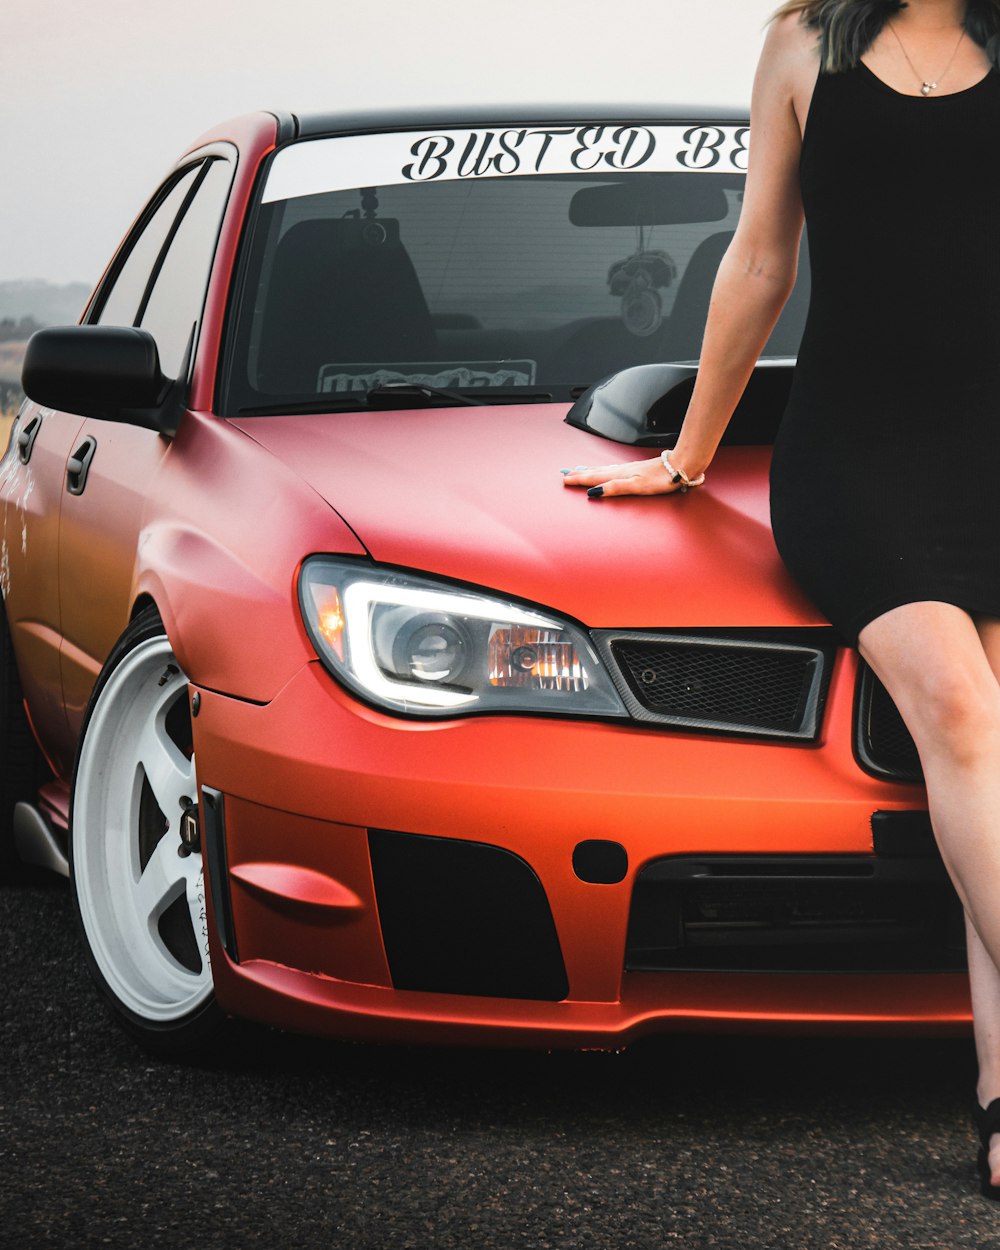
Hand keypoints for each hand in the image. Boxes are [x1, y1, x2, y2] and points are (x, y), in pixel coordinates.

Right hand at [561, 456, 686, 497]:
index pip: (594, 478)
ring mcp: (629, 468)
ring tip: (579, 470)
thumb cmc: (662, 478)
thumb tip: (594, 492)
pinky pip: (612, 468)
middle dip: (580, 474)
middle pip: (596, 472)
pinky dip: (603, 469)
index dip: (579, 480)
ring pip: (603, 469)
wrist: (680, 465)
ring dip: (589, 470)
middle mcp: (622, 470)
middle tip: (565, 474)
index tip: (564, 480)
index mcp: (620, 475)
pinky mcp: (636, 469)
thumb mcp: (637, 487)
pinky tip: (605, 470)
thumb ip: (615, 488)